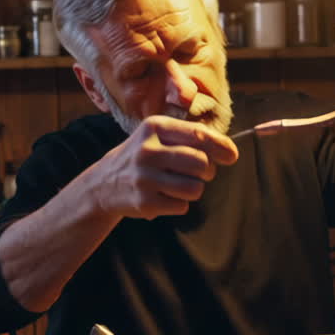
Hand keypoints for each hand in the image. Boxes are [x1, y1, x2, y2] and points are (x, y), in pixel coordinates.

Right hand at [90, 116, 238, 218]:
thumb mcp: (159, 136)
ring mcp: (144, 177)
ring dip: (194, 190)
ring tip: (179, 186)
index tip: (231, 156)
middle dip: (207, 171)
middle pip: (200, 163)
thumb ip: (193, 137)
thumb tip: (230, 151)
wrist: (103, 184)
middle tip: (199, 173)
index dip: (221, 146)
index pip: (199, 135)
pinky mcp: (144, 202)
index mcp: (154, 127)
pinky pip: (182, 206)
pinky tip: (163, 196)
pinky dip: (179, 204)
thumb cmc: (145, 157)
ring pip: (195, 188)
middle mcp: (148, 150)